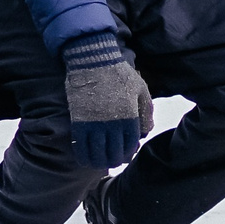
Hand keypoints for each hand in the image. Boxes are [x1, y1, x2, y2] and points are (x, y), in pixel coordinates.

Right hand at [60, 31, 152, 169]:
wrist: (92, 60)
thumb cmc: (118, 73)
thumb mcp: (141, 88)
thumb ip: (146, 111)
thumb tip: (146, 131)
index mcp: (129, 116)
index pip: (130, 145)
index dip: (129, 153)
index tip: (127, 154)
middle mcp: (112, 124)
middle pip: (114, 153)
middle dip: (115, 160)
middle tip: (114, 160)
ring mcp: (94, 124)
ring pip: (97, 153)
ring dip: (100, 162)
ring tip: (101, 163)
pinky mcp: (78, 121)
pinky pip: (80, 146)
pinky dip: (84, 156)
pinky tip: (86, 160)